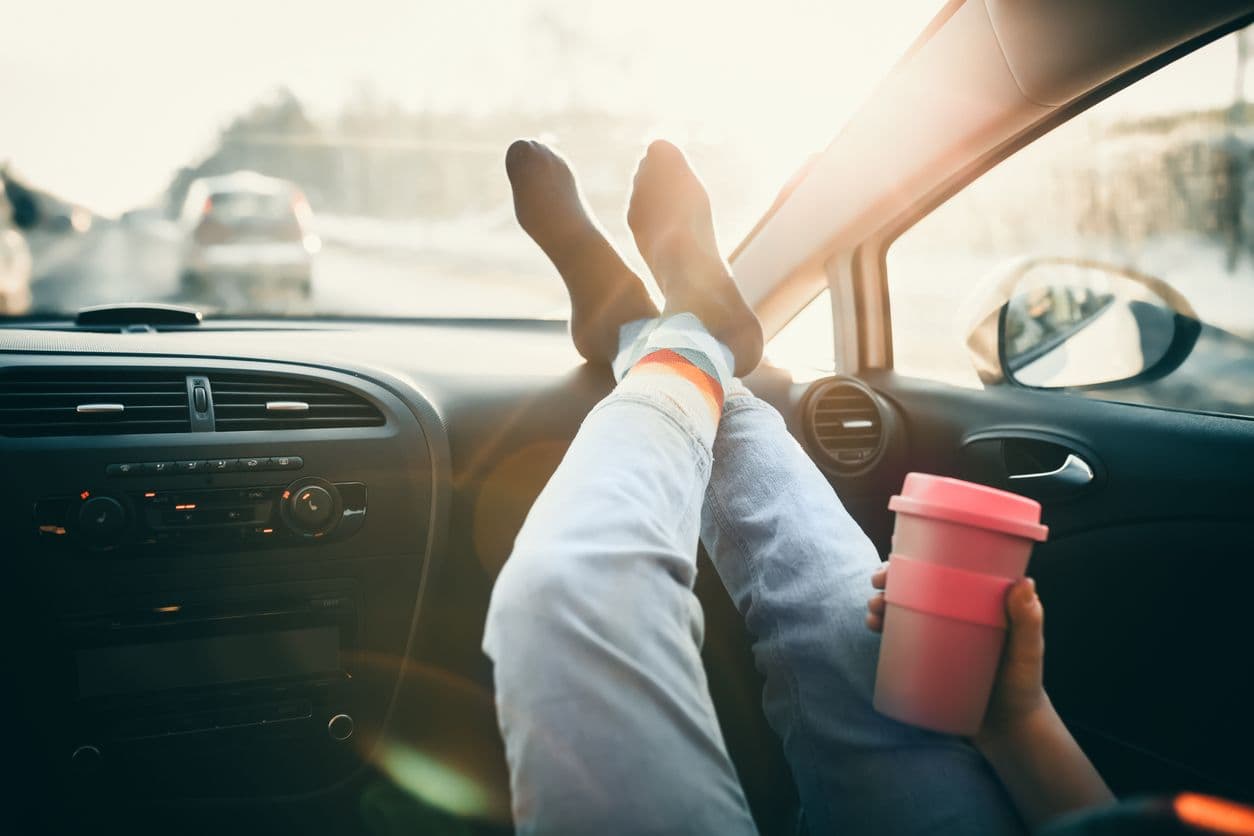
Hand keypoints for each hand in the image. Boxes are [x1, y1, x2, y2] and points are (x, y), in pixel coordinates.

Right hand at [866, 566, 1050, 742]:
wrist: (1010, 731)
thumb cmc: (1024, 686)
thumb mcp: (1027, 653)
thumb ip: (1028, 622)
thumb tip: (1025, 582)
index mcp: (979, 600)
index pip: (945, 567)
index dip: (916, 555)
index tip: (895, 552)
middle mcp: (956, 611)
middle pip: (917, 584)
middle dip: (891, 578)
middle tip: (878, 585)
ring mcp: (940, 634)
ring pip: (905, 607)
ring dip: (882, 601)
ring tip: (873, 611)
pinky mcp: (929, 657)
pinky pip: (902, 636)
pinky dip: (885, 626)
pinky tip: (873, 626)